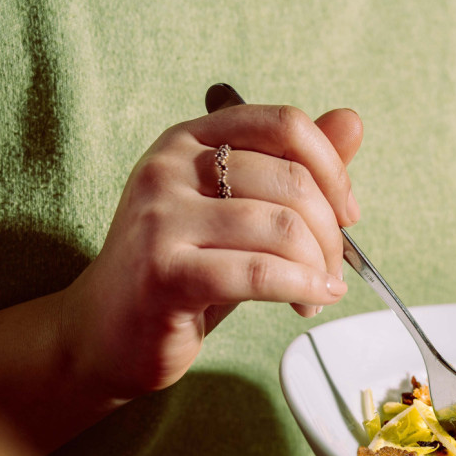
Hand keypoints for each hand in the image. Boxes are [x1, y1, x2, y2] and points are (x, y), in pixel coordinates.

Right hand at [59, 105, 363, 402]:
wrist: (103, 334)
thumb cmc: (181, 272)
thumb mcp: (239, 213)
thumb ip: (292, 168)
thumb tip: (352, 121)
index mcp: (188, 140)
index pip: (282, 123)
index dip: (332, 166)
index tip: (347, 212)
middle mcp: (168, 168)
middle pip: (292, 180)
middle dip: (331, 233)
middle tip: (332, 270)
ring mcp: (160, 218)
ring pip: (282, 227)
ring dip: (317, 267)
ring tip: (316, 292)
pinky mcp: (164, 272)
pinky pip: (259, 273)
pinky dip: (300, 288)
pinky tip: (308, 302)